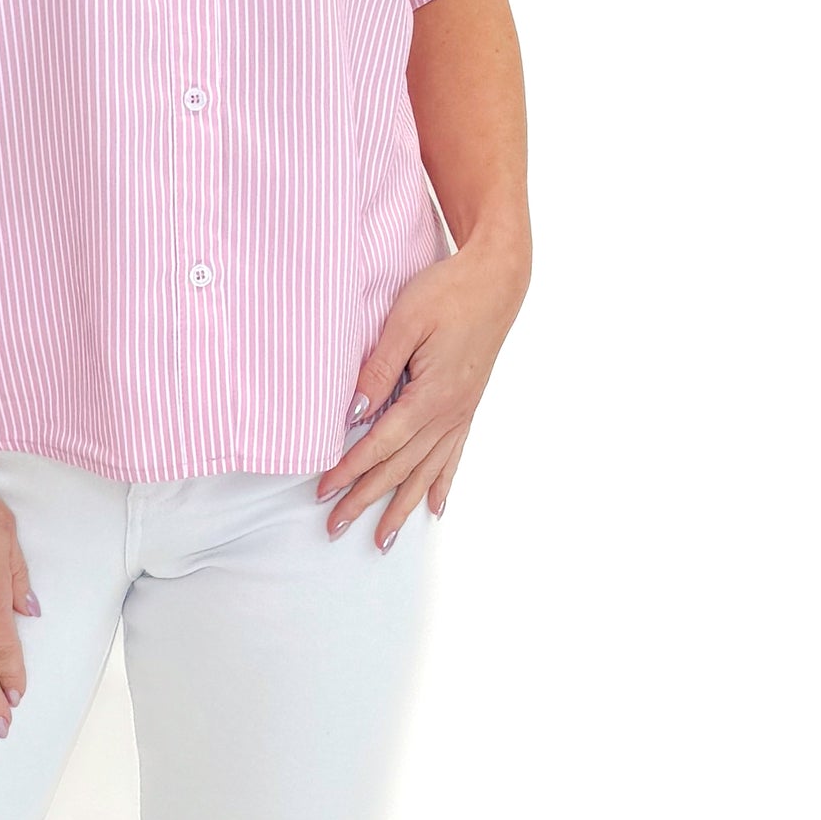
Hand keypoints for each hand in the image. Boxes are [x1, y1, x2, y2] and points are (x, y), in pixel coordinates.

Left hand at [314, 241, 528, 548]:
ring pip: (426, 471)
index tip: (323, 490)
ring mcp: (461, 413)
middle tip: (335, 525)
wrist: (497, 280)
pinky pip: (453, 456)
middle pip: (400, 467)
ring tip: (382, 539)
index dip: (350, 469)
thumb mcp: (406, 320)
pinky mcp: (468, 406)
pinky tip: (434, 507)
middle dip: (366, 499)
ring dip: (401, 505)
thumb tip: (354, 412)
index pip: (381, 444)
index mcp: (430, 395)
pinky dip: (441, 484)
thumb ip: (379, 367)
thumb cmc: (448, 292)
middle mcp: (448, 414)